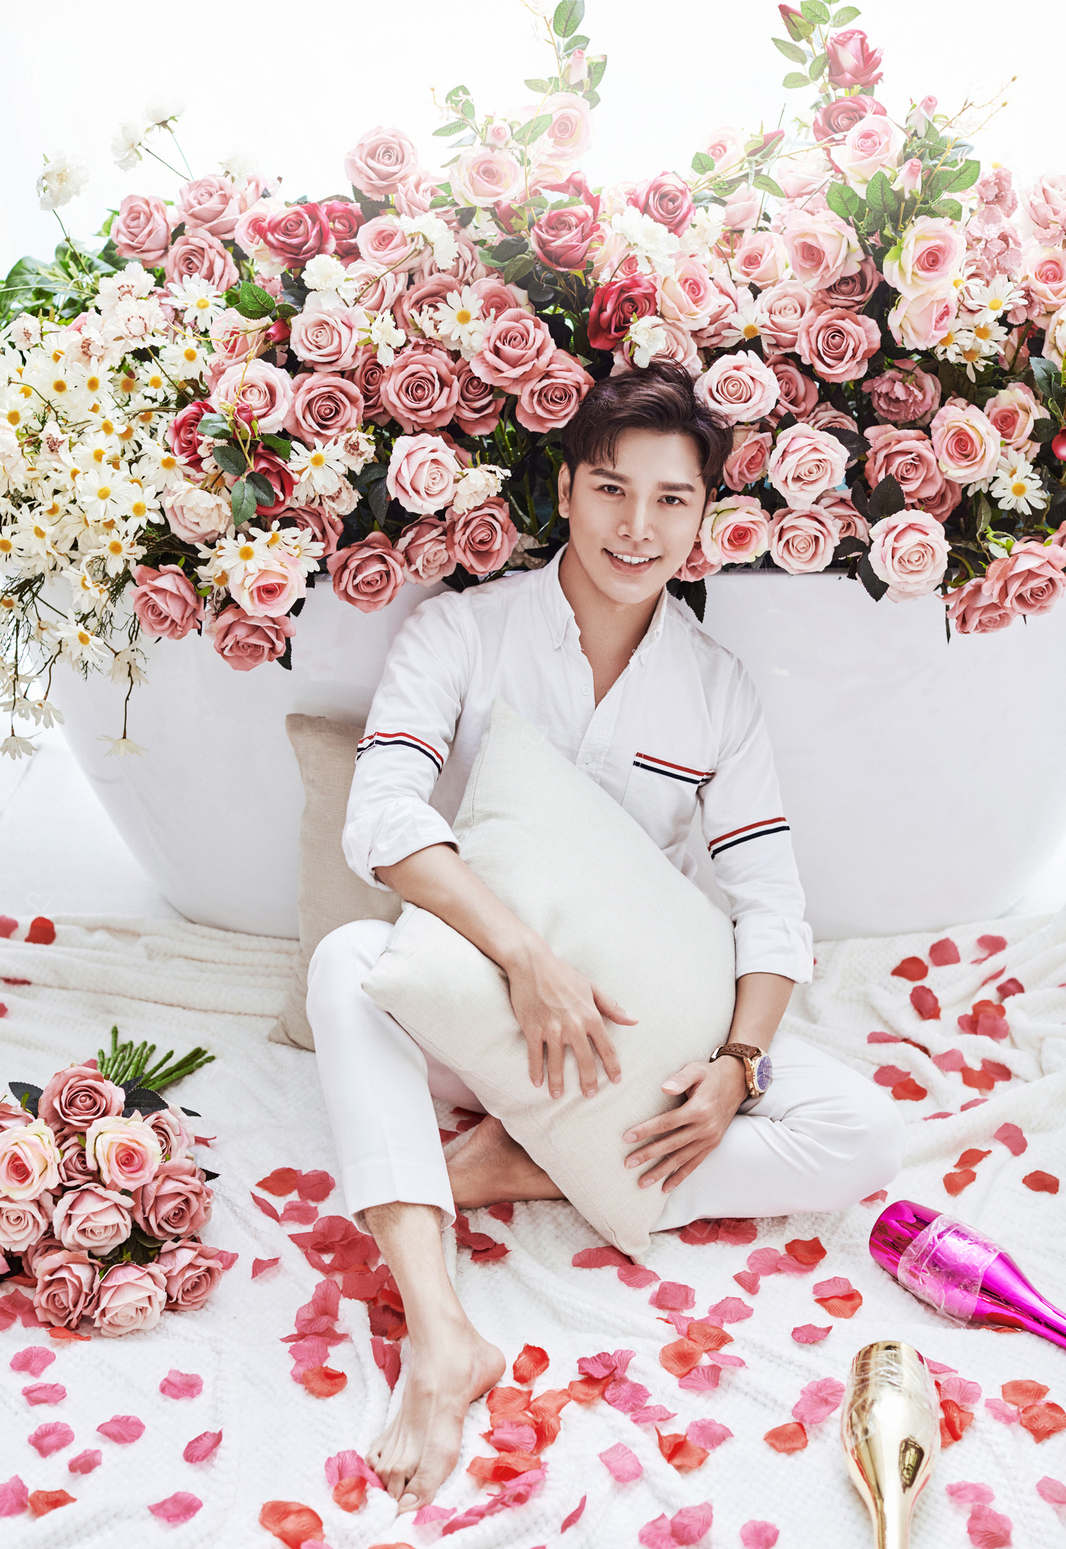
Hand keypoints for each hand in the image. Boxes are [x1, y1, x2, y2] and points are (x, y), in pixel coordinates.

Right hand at [505, 941, 635, 1098]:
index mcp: (590, 1016)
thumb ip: (611, 1006)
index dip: (612, 1066)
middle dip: (588, 1081)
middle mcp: (573, 1026)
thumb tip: (633, 1020)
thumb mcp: (591, 987)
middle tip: (589, 1095)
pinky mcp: (532, 1029)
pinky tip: (537, 1083)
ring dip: (558, 1082)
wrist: (532, 963)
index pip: (606, 1047)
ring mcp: (551, 1029)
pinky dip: (535, 1071)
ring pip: (557, 1063)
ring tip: (558, 1095)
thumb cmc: (563, 974)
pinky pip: (535, 1055)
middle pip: (584, 1060)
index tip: (616, 1080)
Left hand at [622, 1057, 748, 1191]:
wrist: (736, 1083)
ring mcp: (709, 1139)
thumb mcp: (696, 1069)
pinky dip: (680, 1177)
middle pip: (671, 1144)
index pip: (667, 1123)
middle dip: (648, 1155)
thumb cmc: (710, 1075)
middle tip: (627, 1163)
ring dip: (661, 1172)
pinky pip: (694, 1164)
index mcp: (699, 1109)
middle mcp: (705, 1128)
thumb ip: (680, 1078)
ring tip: (642, 1182)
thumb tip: (664, 1088)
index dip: (646, 1131)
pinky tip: (665, 1188)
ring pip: (681, 1159)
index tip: (626, 1137)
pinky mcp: (712, 1145)